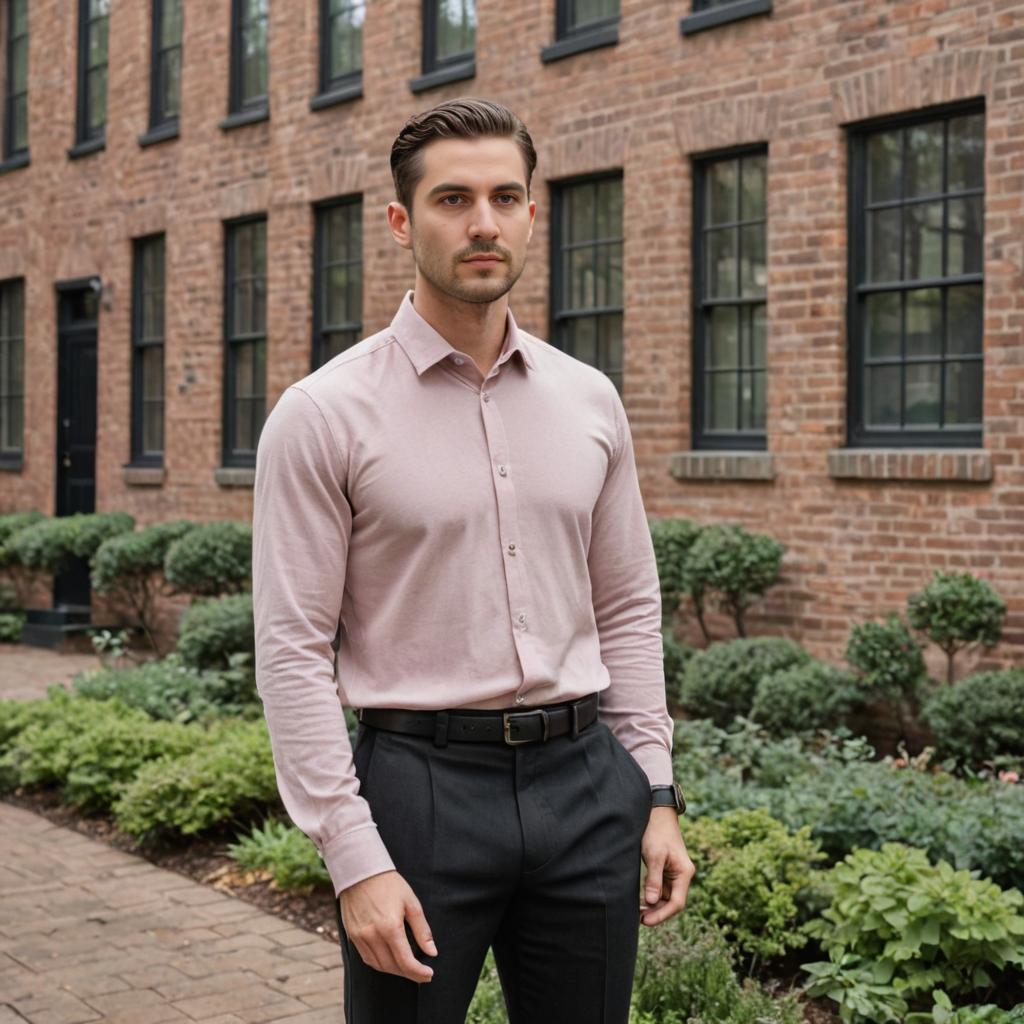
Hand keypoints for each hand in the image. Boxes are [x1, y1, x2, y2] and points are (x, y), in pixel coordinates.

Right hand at [338, 870, 437, 981]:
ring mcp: (360, 937)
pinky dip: (380, 963)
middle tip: (421, 973)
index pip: (405, 961)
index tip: (428, 974)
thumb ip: (422, 930)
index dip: (419, 972)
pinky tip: (389, 960)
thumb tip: (432, 951)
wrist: (360, 870)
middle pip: (392, 967)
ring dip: (394, 970)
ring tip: (407, 968)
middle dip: (409, 973)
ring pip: (379, 965)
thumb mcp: (411, 902)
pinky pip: (367, 958)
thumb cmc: (388, 884)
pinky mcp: (352, 935)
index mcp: (390, 927)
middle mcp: (373, 936)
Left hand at [639, 806, 694, 926]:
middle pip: (673, 903)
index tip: (646, 921)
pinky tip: (641, 901)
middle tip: (639, 920)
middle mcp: (682, 875)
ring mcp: (675, 873)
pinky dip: (653, 897)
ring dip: (654, 907)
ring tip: (637, 913)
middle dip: (657, 913)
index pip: (677, 903)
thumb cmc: (656, 831)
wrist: (657, 812)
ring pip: (667, 898)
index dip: (662, 915)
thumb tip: (652, 902)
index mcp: (684, 873)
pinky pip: (662, 889)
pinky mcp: (667, 870)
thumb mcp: (654, 855)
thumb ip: (654, 879)